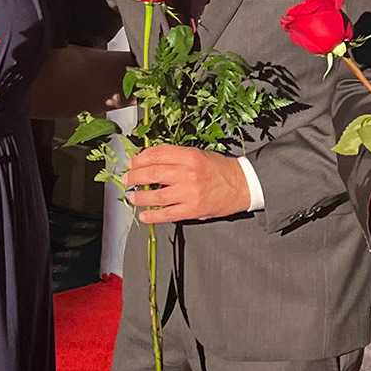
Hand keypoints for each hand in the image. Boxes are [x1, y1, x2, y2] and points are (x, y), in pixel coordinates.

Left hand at [125, 145, 250, 222]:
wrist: (243, 185)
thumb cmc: (220, 169)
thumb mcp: (199, 154)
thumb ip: (176, 157)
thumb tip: (151, 161)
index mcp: (189, 155)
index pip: (157, 154)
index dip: (140, 158)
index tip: (132, 162)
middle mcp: (188, 173)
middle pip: (152, 173)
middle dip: (135, 176)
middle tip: (127, 179)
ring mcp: (189, 192)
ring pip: (156, 195)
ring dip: (140, 197)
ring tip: (133, 197)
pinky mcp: (192, 209)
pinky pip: (167, 213)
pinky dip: (153, 216)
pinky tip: (144, 215)